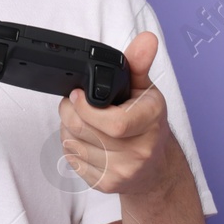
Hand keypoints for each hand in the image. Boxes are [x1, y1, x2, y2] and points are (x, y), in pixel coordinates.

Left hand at [56, 29, 182, 196]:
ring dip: (67, 127)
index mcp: (151, 122)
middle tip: (71, 101)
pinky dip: (70, 146)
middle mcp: (139, 151)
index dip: (87, 108)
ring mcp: (122, 171)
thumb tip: (146, 39)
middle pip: (84, 131)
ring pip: (73, 144)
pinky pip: (72, 160)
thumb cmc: (148, 124)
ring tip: (77, 118)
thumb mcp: (145, 90)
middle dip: (68, 111)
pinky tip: (82, 137)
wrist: (155, 169)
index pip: (114, 123)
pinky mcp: (105, 185)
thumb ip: (138, 63)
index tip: (78, 94)